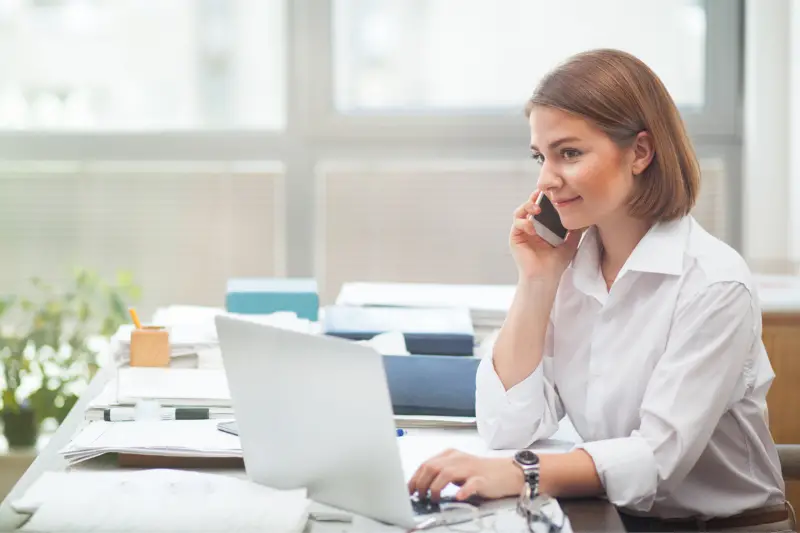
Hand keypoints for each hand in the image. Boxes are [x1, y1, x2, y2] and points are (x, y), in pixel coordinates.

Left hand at [407, 449, 522, 501]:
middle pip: (432, 467)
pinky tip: (458, 496)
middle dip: (421, 483)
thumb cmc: (481, 472)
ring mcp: (470, 468)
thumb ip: (441, 474)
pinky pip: (471, 483)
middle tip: (419, 496)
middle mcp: (458, 459)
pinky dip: (463, 490)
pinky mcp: (482, 478)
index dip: (415, 477)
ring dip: (435, 487)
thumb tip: (422, 486)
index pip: (426, 464)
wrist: (507, 472)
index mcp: (450, 455)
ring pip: (447, 473)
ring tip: (432, 498)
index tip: (408, 490)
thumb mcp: (457, 469)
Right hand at [510, 191, 582, 280]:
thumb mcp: (570, 242)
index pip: (542, 207)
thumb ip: (575, 229)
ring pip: (520, 211)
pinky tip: (533, 228)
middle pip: (530, 205)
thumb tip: (583, 216)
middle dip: (534, 198)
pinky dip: (524, 222)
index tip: (553, 192)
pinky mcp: (515, 238)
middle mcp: (531, 227)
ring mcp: (522, 232)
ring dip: (527, 206)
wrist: (546, 277)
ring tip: (537, 209)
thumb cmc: (556, 263)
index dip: (545, 198)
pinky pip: (517, 224)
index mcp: (543, 226)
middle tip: (542, 194)